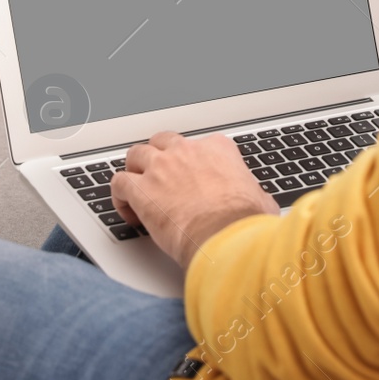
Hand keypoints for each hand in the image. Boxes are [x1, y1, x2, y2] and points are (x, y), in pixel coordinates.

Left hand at [110, 133, 278, 269]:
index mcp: (217, 150)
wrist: (226, 238)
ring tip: (137, 189)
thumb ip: (252, 194)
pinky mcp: (142, 189)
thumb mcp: (260, 200)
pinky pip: (118, 182)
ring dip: (135, 170)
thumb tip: (258, 202)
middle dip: (159, 156)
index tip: (191, 180)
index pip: (199, 145)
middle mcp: (187, 152)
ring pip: (136, 154)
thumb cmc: (244, 223)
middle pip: (163, 141)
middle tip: (158, 176)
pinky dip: (119, 196)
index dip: (191, 163)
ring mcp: (161, 168)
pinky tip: (127, 210)